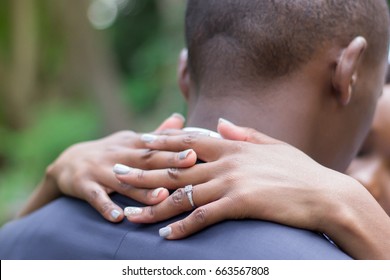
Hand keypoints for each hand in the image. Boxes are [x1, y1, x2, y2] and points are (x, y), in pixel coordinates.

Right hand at [19, 113, 196, 221]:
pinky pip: (95, 196)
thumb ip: (156, 134)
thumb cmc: (109, 153)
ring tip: (162, 196)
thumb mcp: (130, 141)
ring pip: (124, 180)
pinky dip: (106, 206)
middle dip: (169, 160)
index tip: (200, 145)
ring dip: (143, 189)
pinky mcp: (83, 185)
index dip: (179, 144)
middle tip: (191, 161)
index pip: (158, 144)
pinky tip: (118, 217)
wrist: (66, 162)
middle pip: (146, 159)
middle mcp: (119, 155)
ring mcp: (100, 170)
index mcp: (133, 144)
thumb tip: (180, 118)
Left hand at [114, 119, 343, 237]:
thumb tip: (222, 122)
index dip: (161, 143)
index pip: (188, 142)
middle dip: (143, 171)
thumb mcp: (271, 145)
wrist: (324, 194)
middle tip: (116, 173)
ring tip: (130, 213)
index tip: (138, 143)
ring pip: (183, 194)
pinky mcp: (239, 204)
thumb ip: (243, 134)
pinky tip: (165, 236)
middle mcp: (227, 162)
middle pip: (175, 168)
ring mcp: (231, 183)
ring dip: (154, 205)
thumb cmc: (299, 170)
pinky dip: (183, 227)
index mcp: (232, 147)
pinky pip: (204, 217)